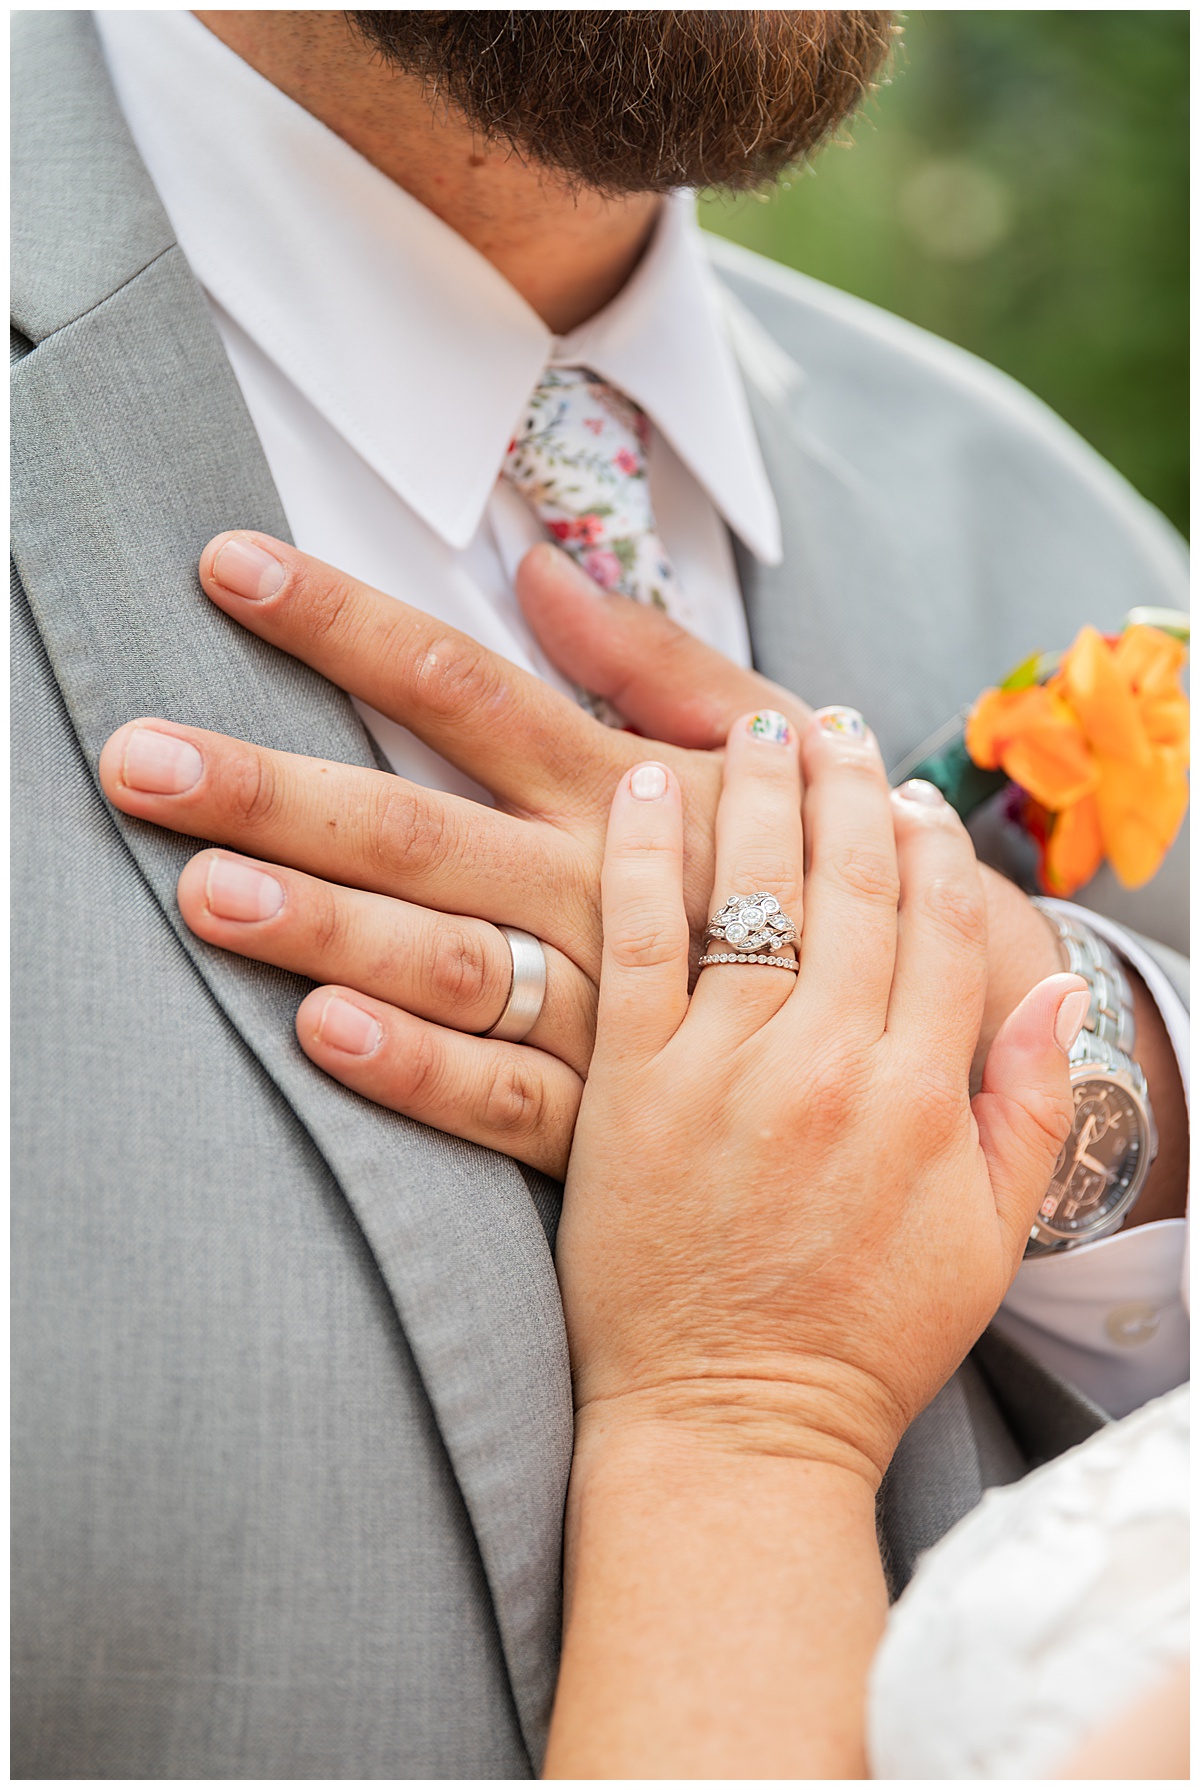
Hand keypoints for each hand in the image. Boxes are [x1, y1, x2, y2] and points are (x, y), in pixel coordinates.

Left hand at [99, 534, 802, 1171]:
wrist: (961, 1027)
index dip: (344, 624)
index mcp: (626, 785)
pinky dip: (420, 1069)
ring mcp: (610, 1003)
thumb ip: (656, 660)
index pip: (463, 686)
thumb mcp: (777, 743)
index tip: (231, 566)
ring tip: (206, 892)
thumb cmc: (852, 864)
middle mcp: (602, 884)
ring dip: (327, 925)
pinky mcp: (617, 1115)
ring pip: (448, 958)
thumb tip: (536, 570)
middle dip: (275, 786)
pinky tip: (323, 1036)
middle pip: (418, 824)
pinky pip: (508, 1096)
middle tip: (139, 755)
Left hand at [544, 711, 1084, 1781]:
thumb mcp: (984, 1241)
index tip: (916, 799)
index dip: (934, 853)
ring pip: (754, 892)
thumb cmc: (859, 1342)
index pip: (944, 932)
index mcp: (925, 1098)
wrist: (731, 1425)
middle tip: (836, 728)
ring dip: (759, 794)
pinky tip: (648, 786)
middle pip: (853, 890)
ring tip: (757, 729)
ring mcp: (728, 1067)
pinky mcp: (633, 1085)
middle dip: (850, 793)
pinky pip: (640, 938)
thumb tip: (1055, 1000)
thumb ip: (1024, 1111)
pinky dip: (643, 854)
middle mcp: (833, 1064)